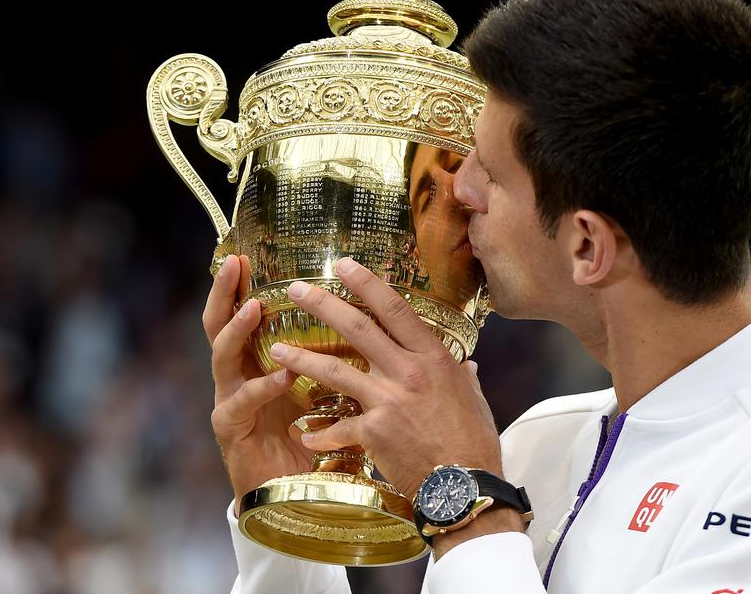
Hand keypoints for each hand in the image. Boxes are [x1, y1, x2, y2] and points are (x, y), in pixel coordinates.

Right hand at [205, 254, 314, 514]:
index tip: (247, 254)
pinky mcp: (231, 430)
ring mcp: (229, 401)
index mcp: (256, 362)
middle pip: (218, 325)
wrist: (293, 497)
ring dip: (237, 330)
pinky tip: (281, 374)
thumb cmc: (309, 442)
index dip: (242, 286)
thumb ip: (333, 361)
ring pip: (220, 357)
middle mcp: (236, 376)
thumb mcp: (323, 393)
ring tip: (255, 309)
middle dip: (225, 293)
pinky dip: (261, 387)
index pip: (243, 315)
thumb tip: (371, 325)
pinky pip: (240, 403)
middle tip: (235, 265)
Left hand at [267, 256, 505, 503]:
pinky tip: (306, 436)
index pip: (396, 309)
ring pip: (335, 369)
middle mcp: (408, 372)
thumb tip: (465, 366)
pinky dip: (321, 434)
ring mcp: (388, 400)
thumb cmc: (474, 441)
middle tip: (298, 288)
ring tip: (277, 350)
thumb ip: (462, 377)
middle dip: (323, 304)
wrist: (465, 485)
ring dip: (301, 358)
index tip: (344, 264)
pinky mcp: (374, 431)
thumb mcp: (473, 398)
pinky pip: (338, 427)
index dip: (367, 283)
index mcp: (433, 358)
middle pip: (358, 328)